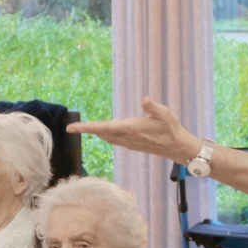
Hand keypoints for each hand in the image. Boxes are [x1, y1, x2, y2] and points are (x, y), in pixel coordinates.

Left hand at [66, 97, 201, 163]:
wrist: (177, 148)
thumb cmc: (172, 129)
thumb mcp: (166, 115)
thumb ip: (154, 108)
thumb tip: (144, 99)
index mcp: (132, 128)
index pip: (105, 128)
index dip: (88, 128)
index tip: (73, 128)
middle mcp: (127, 137)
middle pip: (102, 133)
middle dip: (86, 130)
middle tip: (70, 128)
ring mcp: (129, 142)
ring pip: (107, 137)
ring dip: (94, 133)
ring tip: (82, 129)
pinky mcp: (132, 144)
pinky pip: (113, 140)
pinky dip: (104, 135)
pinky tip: (102, 133)